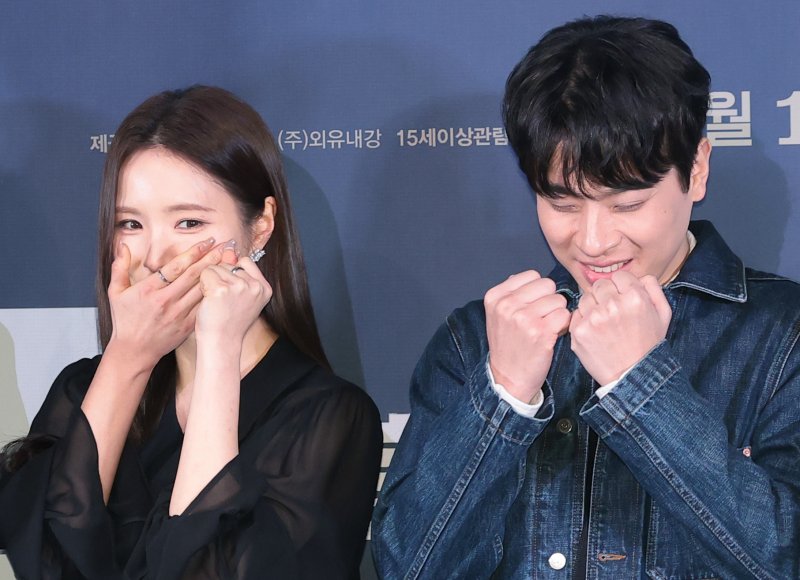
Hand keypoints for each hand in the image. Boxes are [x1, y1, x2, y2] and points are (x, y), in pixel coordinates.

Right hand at [107, 238, 222, 367]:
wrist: (134, 351)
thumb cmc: (125, 320)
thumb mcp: (116, 292)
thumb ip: (119, 267)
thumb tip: (123, 245)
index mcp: (149, 290)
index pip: (176, 266)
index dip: (195, 252)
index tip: (208, 241)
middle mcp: (166, 300)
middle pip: (194, 275)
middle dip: (212, 258)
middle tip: (227, 245)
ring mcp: (178, 314)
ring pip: (202, 290)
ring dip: (217, 274)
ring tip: (230, 261)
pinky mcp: (187, 326)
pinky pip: (203, 306)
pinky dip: (215, 294)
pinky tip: (225, 284)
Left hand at [195, 245, 272, 341]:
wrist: (221, 342)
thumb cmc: (228, 321)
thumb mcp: (239, 296)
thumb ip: (237, 271)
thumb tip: (229, 248)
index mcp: (264, 288)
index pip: (245, 262)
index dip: (232, 274)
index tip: (231, 293)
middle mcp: (255, 286)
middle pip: (229, 263)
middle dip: (221, 278)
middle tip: (223, 302)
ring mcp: (240, 286)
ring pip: (216, 267)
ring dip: (210, 282)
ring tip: (216, 302)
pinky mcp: (222, 289)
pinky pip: (206, 273)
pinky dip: (202, 285)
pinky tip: (208, 300)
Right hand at [484, 270, 571, 403]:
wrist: (508, 377)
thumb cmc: (507, 344)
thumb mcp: (498, 315)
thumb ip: (512, 293)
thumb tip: (533, 277)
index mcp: (495, 296)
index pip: (532, 275)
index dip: (538, 291)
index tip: (531, 307)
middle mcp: (507, 305)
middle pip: (548, 284)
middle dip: (550, 300)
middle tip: (541, 317)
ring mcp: (524, 318)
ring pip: (559, 300)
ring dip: (558, 314)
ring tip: (546, 328)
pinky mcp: (541, 332)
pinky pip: (565, 315)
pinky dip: (564, 326)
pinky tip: (552, 335)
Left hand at [569, 271, 671, 384]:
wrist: (632, 375)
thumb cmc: (648, 345)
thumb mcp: (663, 315)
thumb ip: (653, 288)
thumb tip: (639, 276)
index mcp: (635, 297)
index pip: (619, 276)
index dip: (621, 287)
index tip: (623, 299)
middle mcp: (613, 304)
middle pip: (600, 285)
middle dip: (606, 295)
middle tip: (612, 313)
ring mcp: (593, 318)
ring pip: (586, 297)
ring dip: (593, 307)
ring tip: (604, 324)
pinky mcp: (579, 331)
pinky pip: (576, 314)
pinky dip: (583, 321)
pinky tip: (595, 332)